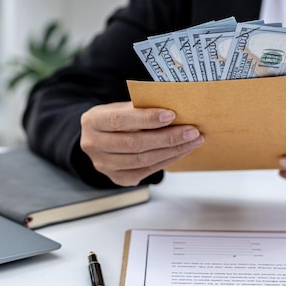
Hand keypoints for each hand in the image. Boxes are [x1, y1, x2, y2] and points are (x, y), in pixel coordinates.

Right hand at [80, 102, 203, 185]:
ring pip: (143, 160)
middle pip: (134, 143)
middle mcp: (93, 145)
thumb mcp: (122, 107)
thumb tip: (175, 112)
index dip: (146, 118)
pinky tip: (181, 151)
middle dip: (167, 137)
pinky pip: (147, 171)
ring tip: (192, 141)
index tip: (171, 115)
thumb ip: (141, 109)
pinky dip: (167, 160)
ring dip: (172, 151)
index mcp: (92, 121)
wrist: (102, 138)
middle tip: (191, 131)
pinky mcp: (117, 178)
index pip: (120, 120)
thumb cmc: (117, 119)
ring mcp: (104, 165)